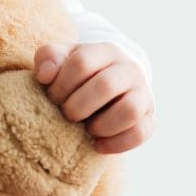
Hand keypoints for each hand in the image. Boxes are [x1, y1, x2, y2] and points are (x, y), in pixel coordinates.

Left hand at [34, 42, 153, 154]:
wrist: (112, 86)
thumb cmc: (81, 74)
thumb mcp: (63, 58)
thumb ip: (49, 57)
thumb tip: (45, 74)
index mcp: (106, 51)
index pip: (82, 62)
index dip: (61, 84)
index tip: (53, 96)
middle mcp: (129, 69)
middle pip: (105, 86)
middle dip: (77, 106)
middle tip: (67, 114)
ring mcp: (143, 94)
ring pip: (130, 110)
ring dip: (102, 125)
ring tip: (87, 129)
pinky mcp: (149, 119)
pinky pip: (140, 133)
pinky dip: (116, 143)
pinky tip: (97, 144)